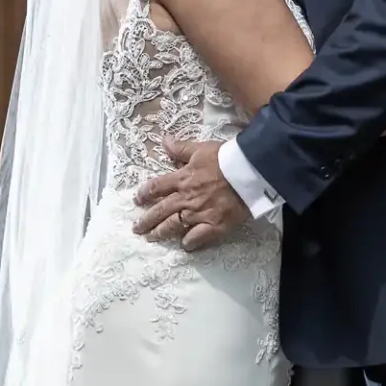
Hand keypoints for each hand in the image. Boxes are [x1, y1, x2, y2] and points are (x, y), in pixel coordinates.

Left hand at [133, 137, 251, 250]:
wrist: (249, 172)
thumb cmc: (225, 158)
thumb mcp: (200, 148)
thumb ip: (181, 148)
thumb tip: (163, 140)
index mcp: (182, 179)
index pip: (156, 188)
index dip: (144, 194)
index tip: (137, 200)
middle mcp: (186, 199)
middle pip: (160, 211)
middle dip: (146, 220)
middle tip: (136, 228)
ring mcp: (198, 214)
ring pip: (173, 226)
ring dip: (160, 233)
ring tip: (151, 238)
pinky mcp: (214, 225)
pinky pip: (197, 238)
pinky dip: (189, 243)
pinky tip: (184, 246)